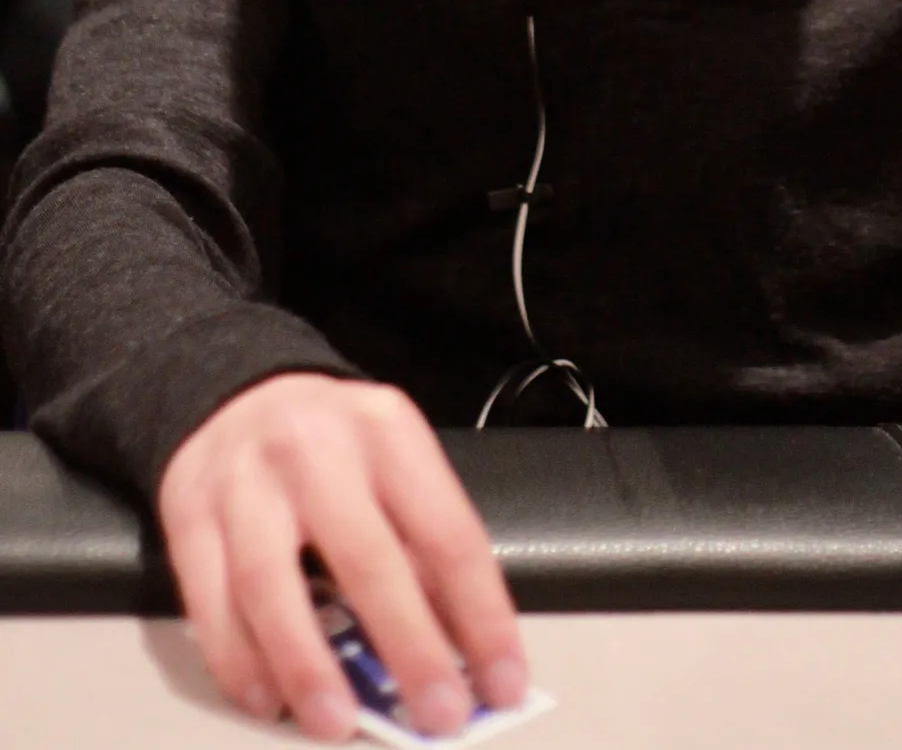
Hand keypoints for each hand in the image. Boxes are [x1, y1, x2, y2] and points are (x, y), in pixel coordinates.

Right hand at [157, 373, 525, 740]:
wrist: (236, 395)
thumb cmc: (332, 444)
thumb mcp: (391, 461)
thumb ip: (419, 540)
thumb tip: (458, 647)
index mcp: (387, 430)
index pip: (447, 531)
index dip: (480, 615)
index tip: (503, 681)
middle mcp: (316, 448)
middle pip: (366, 558)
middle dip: (408, 648)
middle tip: (437, 716)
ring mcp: (244, 480)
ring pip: (271, 585)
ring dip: (308, 666)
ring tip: (338, 723)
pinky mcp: (187, 514)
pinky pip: (210, 602)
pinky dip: (239, 662)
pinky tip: (268, 699)